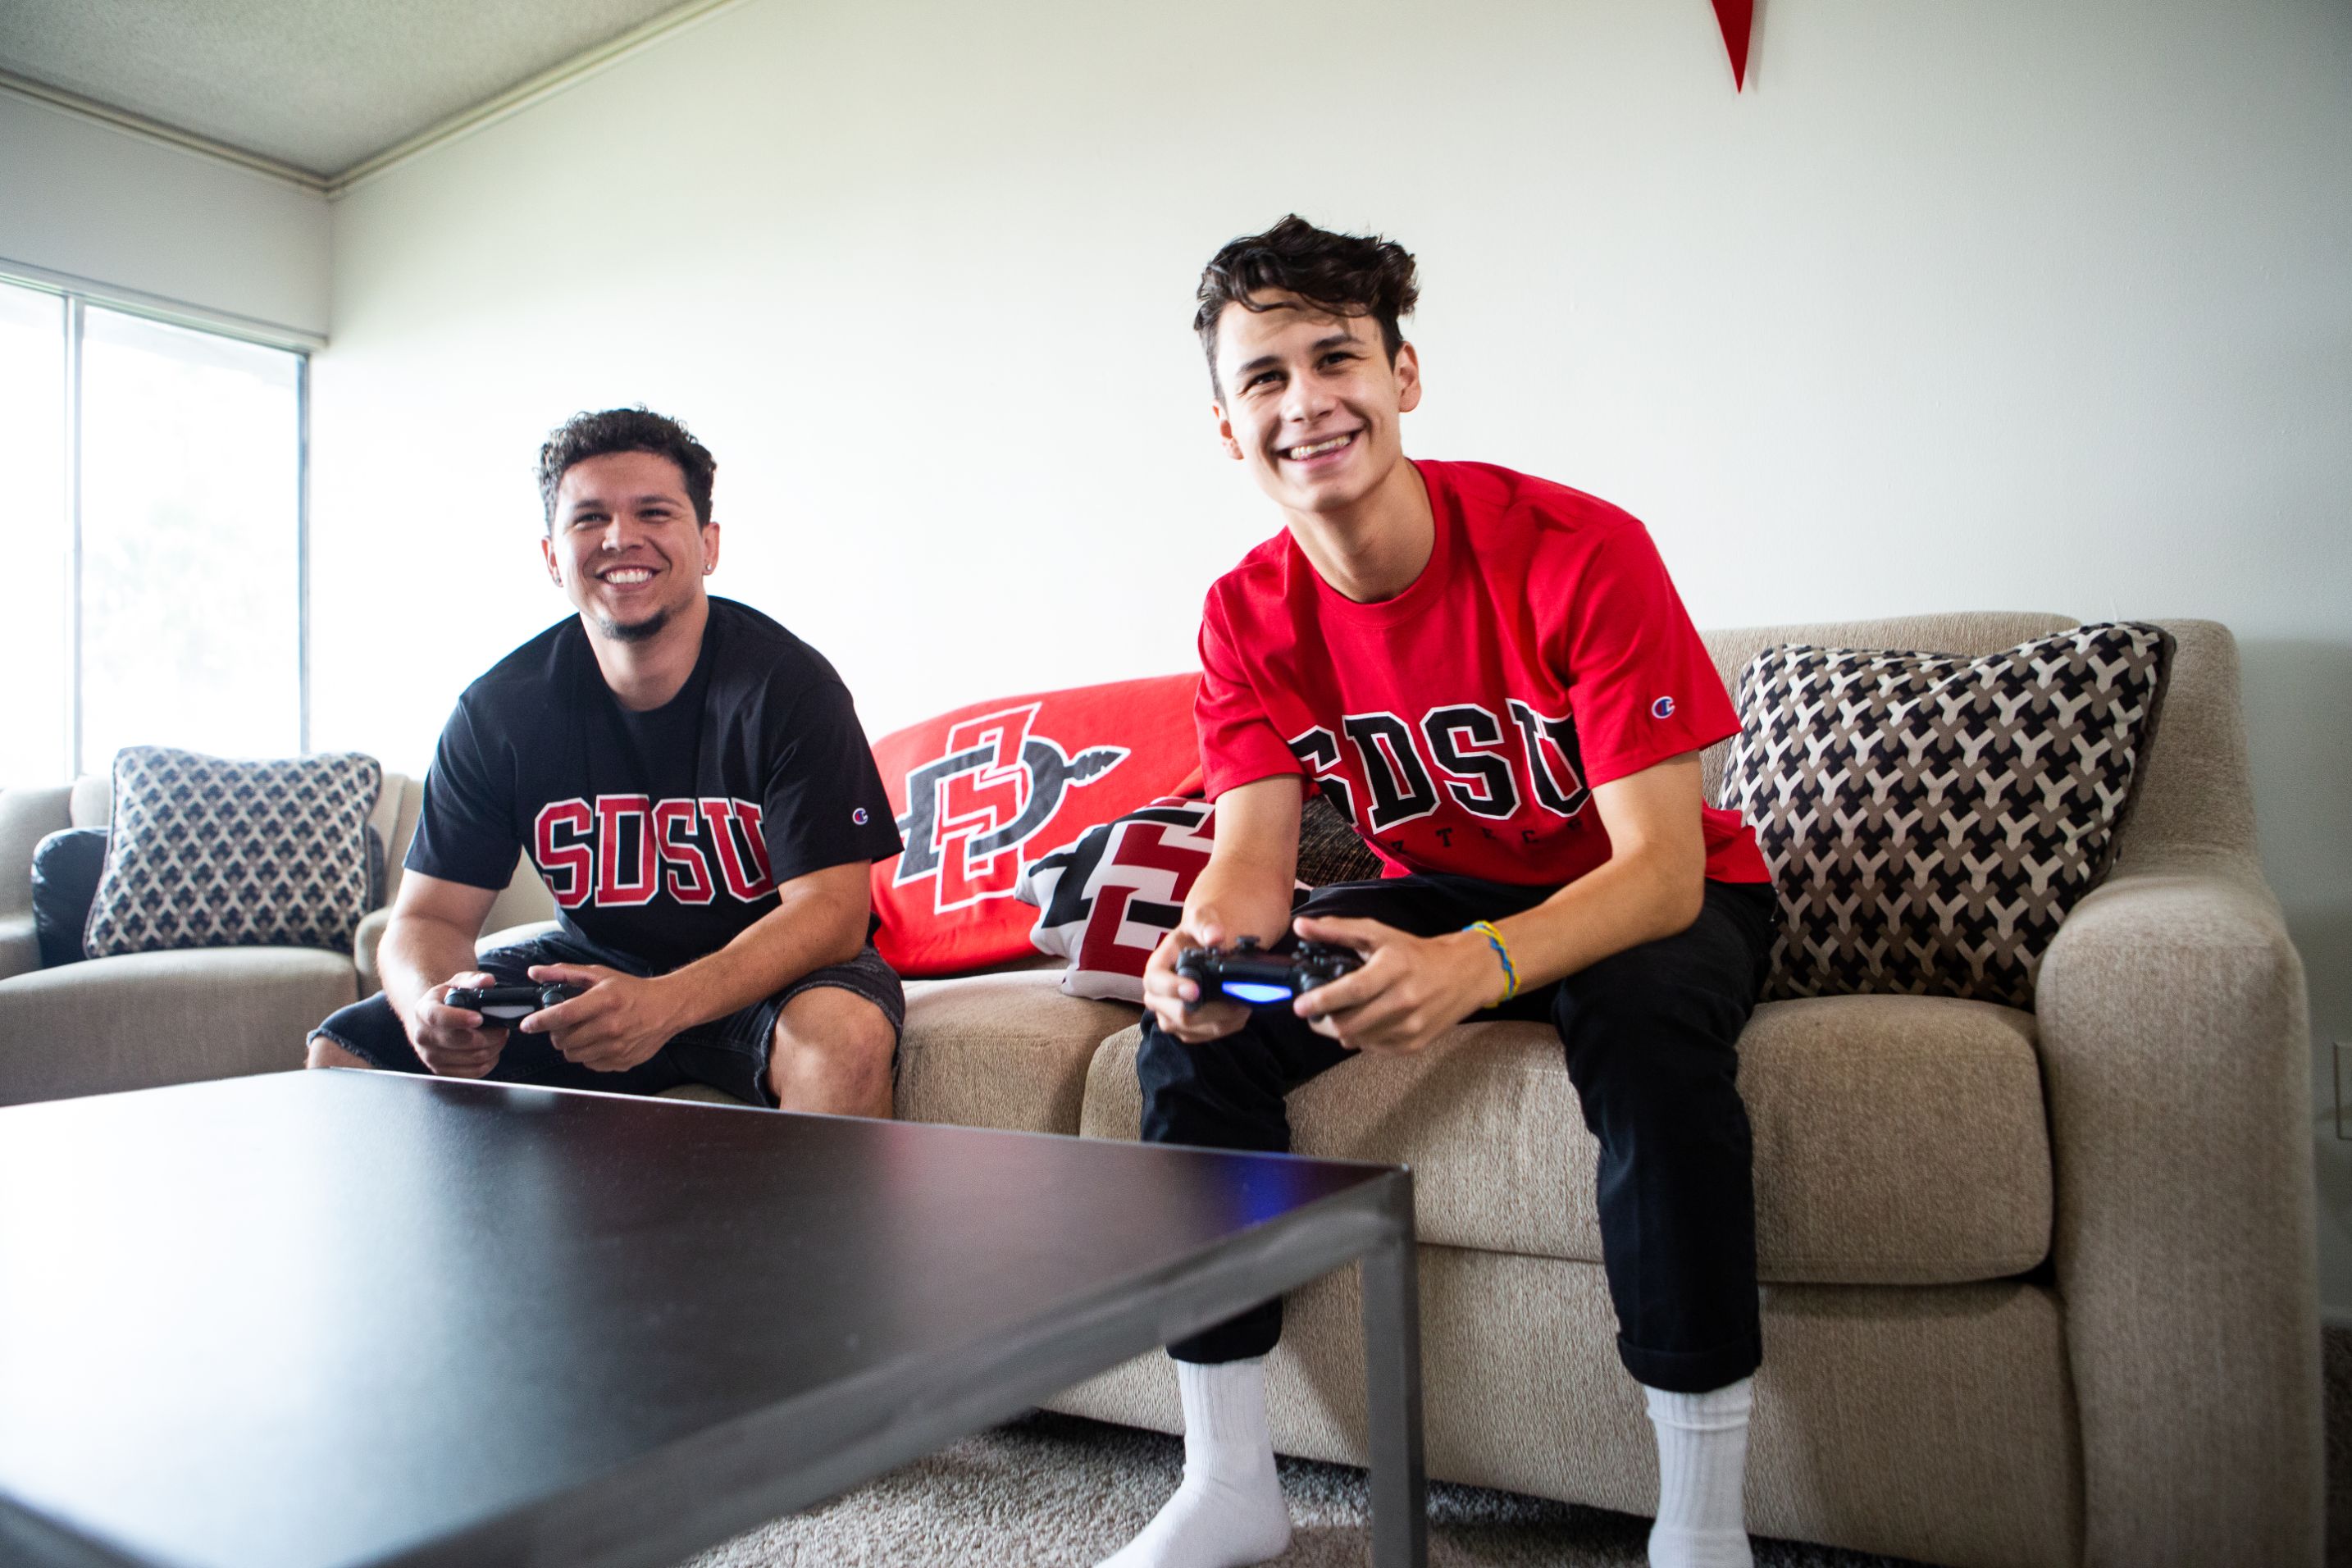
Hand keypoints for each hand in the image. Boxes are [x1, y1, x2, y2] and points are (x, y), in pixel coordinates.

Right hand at [407, 969, 510, 1078]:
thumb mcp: (456, 984)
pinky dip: (490, 1062)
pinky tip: (492, 1050)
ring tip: (500, 1036)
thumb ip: (472, 980)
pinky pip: (474, 1072)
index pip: (439, 1017)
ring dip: (494, 1047)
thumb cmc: (447, 1001)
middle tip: (503, 1027)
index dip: (460, 1018)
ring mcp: (431, 1057)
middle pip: (462, 1041)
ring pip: (473, 1058)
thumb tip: (488, 981)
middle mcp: (423, 1036)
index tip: (479, 1018)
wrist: (431, 1022)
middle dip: (490, 1034)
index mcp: (424, 1011)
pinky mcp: (442, 1072)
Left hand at [517, 964, 683, 1073]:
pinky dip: (589, 1054)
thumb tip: (535, 972)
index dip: (539, 1021)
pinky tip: (599, 1041)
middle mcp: (610, 1026)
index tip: (527, 1025)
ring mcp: (617, 1047)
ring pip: (573, 1055)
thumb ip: (564, 973)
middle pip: (563, 1040)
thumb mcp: (600, 975)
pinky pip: (590, 1064)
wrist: (667, 1007)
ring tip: (583, 1032)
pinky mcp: (622, 1061)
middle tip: (566, 1024)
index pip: (562, 1015)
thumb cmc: (632, 991)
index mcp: (604, 1000)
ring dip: (572, 1045)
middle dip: (557, 1033)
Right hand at [1141, 916, 1252, 1044]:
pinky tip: (1239, 1013)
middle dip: (1210, 1010)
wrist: (1202, 950)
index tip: (1195, 990)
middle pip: (1178, 1014)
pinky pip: (1203, 1036)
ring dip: (1221, 1021)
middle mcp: (1156, 997)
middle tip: (1236, 999)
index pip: (1156, 983)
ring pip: (1192, 1030)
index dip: (1174, 988)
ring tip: (1243, 1005)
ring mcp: (1169, 1016)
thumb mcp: (1200, 920)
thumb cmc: (1196, 936)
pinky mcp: (1185, 1029)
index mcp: (1155, 970)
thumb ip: (1205, 924)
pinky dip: (1225, 1027)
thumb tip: (1215, 937)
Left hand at [1286, 916, 1503, 1055]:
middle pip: (1349, 1024)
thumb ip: (1337, 930)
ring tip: (1341, 1014)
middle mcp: (1404, 1001)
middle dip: (1324, 1020)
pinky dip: (1362, 1038)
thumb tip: (1300, 926)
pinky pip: (1373, 1049)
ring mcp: (1410, 1027)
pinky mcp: (1414, 1045)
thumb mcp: (1378, 934)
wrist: (1464, 974)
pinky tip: (1366, 1021)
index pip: (1352, 991)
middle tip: (1315, 1011)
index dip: (1322, 1000)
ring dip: (1341, 1030)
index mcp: (1394, 969)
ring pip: (1357, 1040)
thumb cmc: (1415, 952)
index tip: (1300, 1006)